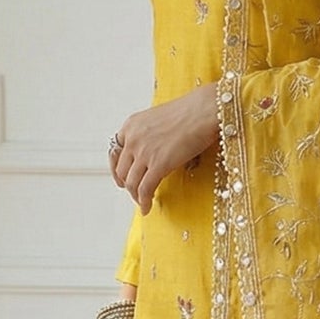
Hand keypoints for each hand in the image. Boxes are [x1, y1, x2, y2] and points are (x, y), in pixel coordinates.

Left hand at [110, 84, 218, 210]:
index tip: (122, 178)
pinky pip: (145, 190)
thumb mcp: (158, 119)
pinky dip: (144, 202)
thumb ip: (149, 135)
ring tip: (143, 202)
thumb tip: (152, 154)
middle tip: (135, 192)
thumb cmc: (190, 112)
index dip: (117, 168)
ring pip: (131, 183)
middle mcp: (133, 139)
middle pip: (121, 170)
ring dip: (136, 196)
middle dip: (127, 184)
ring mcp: (144, 152)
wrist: (204, 110)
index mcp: (131, 126)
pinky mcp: (158, 164)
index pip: (115, 152)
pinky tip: (147, 208)